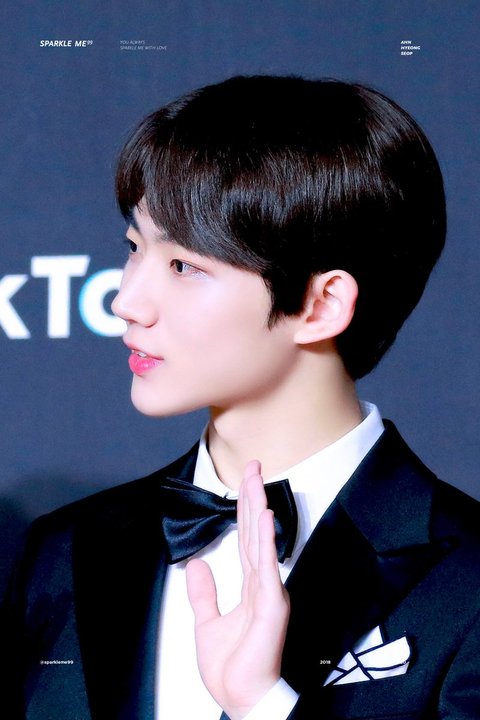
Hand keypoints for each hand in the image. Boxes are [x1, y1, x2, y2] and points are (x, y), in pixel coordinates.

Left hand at [186, 460, 290, 719]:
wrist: (239, 698)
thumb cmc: (231, 668)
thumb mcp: (207, 623)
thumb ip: (203, 593)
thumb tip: (197, 564)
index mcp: (249, 585)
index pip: (247, 538)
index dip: (246, 509)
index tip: (246, 482)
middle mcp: (262, 582)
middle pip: (255, 531)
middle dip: (253, 496)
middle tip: (253, 465)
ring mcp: (269, 591)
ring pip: (261, 540)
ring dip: (258, 507)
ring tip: (256, 479)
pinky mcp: (271, 603)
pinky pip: (266, 565)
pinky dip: (265, 539)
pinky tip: (264, 517)